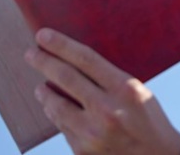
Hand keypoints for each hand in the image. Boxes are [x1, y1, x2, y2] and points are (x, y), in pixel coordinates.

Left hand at [25, 28, 179, 154]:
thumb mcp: (138, 92)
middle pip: (65, 78)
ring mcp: (92, 133)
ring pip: (56, 106)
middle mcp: (107, 110)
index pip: (85, 59)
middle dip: (43, 62)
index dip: (61, 45)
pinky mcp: (82, 150)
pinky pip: (62, 127)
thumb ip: (109, 79)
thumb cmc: (149, 120)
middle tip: (30, 54)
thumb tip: (74, 62)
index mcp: (125, 89)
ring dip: (44, 93)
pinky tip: (55, 109)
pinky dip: (56, 115)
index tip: (43, 35)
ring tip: (40, 86)